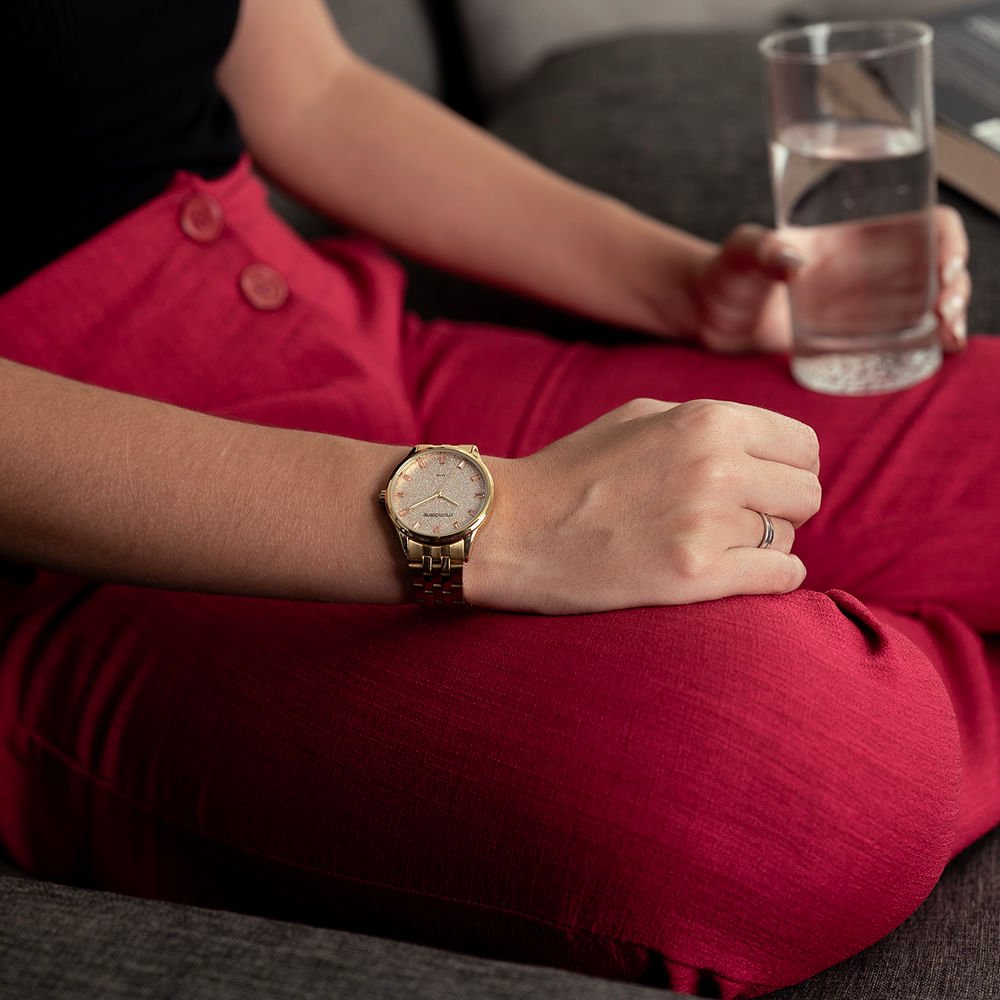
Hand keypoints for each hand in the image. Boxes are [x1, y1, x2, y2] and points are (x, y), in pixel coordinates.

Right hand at [468, 398, 820, 614]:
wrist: (510, 529)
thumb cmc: (572, 471)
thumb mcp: (640, 417)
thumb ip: (708, 422)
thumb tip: (769, 445)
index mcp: (707, 420)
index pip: (803, 446)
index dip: (788, 468)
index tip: (767, 486)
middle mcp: (717, 467)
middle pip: (806, 494)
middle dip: (782, 508)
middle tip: (743, 520)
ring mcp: (708, 523)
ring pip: (789, 538)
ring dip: (764, 544)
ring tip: (718, 545)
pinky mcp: (694, 576)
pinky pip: (780, 578)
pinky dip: (769, 579)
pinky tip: (735, 573)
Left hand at [693, 206, 970, 354]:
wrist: (706, 316)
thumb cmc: (722, 273)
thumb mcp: (743, 254)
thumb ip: (764, 251)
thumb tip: (795, 263)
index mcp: (853, 237)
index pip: (921, 224)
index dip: (947, 240)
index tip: (945, 266)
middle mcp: (867, 269)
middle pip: (936, 267)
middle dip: (956, 286)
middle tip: (945, 312)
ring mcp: (861, 306)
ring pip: (927, 304)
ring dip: (951, 316)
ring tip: (948, 336)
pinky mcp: (849, 340)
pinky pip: (901, 339)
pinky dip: (928, 344)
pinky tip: (942, 353)